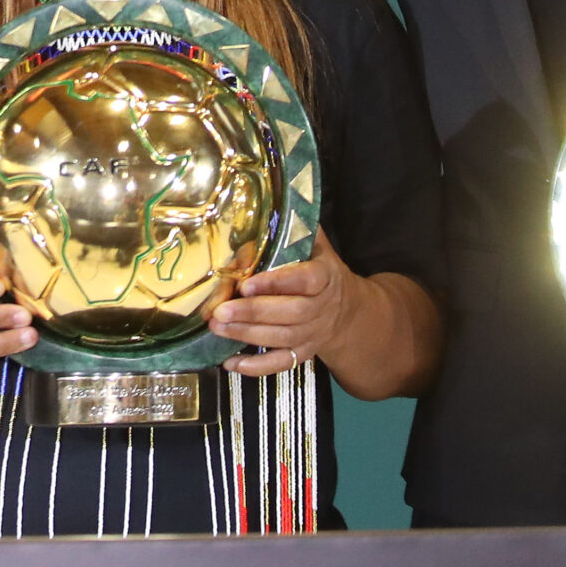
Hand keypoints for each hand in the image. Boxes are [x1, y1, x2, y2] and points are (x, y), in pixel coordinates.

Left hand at [213, 227, 361, 375]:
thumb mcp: (317, 244)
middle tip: (220, 311)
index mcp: (324, 276)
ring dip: (246, 335)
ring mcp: (312, 334)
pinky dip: (255, 368)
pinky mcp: (303, 353)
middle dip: (253, 313)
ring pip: (281, 339)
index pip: (304, 280)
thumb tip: (269, 199)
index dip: (277, 283)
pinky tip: (229, 363)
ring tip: (216, 327)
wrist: (349, 310)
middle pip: (289, 314)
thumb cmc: (320, 268)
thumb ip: (296, 228)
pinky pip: (281, 365)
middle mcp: (320, 308)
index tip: (247, 283)